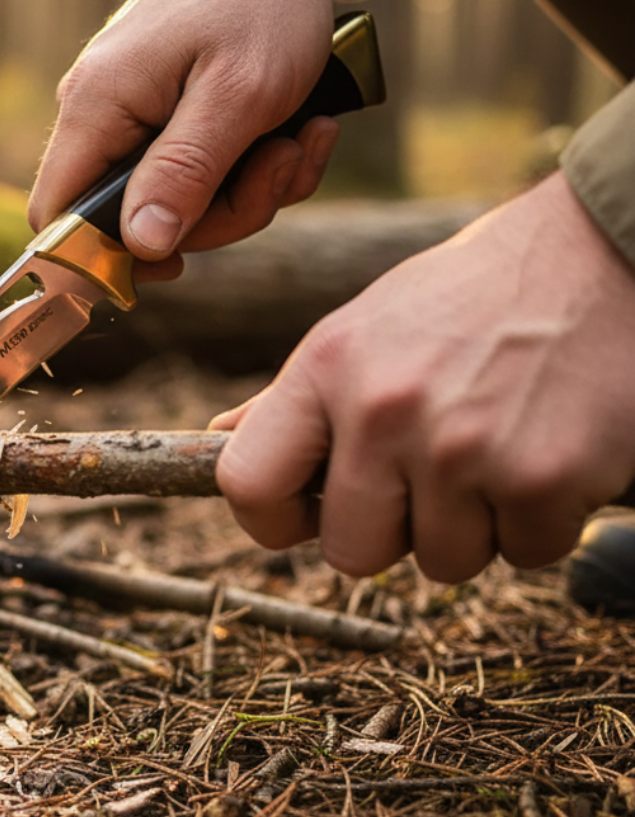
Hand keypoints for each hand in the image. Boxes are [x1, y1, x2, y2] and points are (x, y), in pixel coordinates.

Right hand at [28, 0, 388, 272]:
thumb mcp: (239, 95)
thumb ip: (185, 173)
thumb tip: (141, 248)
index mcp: (97, 107)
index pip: (55, 217)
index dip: (102, 259)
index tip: (181, 263)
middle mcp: (100, 113)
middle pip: (134, 220)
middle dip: (220, 214)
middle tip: (282, 165)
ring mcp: (135, 112)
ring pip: (179, 201)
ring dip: (253, 188)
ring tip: (303, 135)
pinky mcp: (167, 111)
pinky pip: (202, 172)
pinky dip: (255, 165)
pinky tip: (300, 128)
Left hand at [211, 171, 634, 582]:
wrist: (598, 253)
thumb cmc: (466, 298)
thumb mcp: (360, 329)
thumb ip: (292, 397)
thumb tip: (220, 436)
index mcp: (326, 367)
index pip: (247, 483)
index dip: (270, 521)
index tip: (304, 516)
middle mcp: (384, 409)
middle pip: (350, 551)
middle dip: (390, 529)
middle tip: (428, 474)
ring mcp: (463, 449)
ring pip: (443, 563)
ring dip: (472, 526)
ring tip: (493, 445)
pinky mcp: (544, 478)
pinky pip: (525, 554)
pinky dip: (539, 521)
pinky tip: (543, 450)